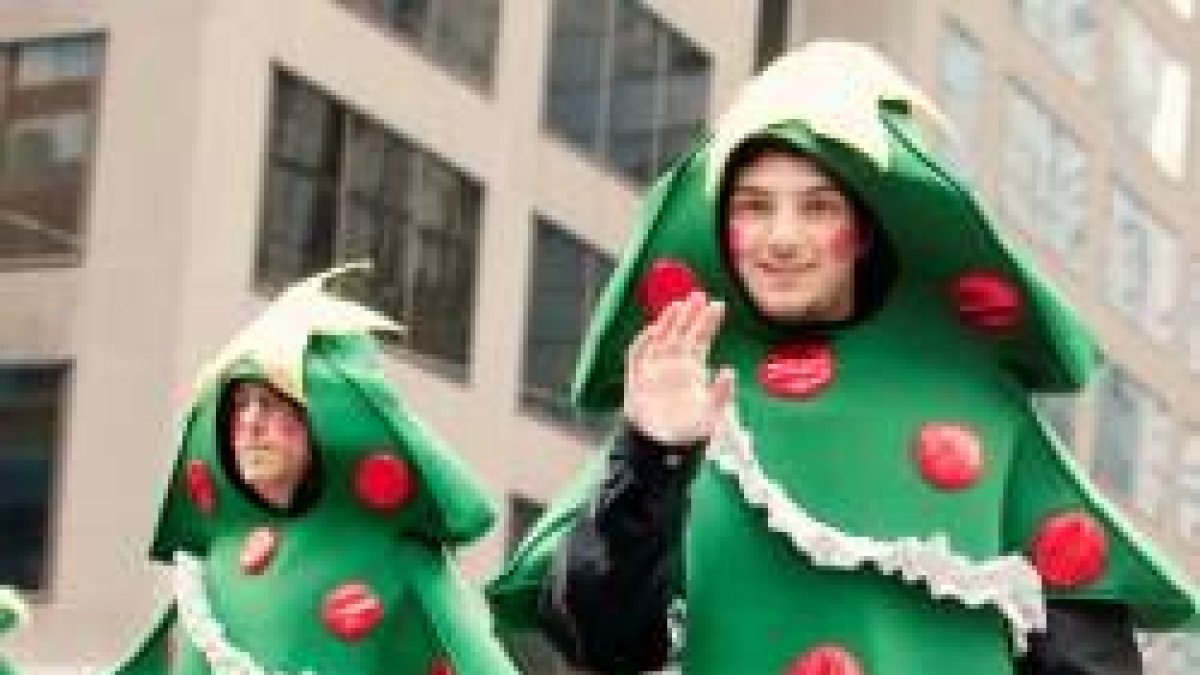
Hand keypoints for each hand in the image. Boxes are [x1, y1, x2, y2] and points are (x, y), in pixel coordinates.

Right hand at [624, 292, 735, 446]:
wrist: (659, 444)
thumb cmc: (687, 429)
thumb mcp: (711, 415)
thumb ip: (721, 394)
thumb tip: (731, 370)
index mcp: (694, 368)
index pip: (702, 338)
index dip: (709, 321)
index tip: (719, 304)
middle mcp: (674, 363)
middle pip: (682, 332)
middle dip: (690, 313)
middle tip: (700, 295)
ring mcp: (655, 367)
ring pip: (661, 337)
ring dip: (668, 321)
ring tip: (678, 305)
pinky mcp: (637, 376)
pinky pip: (638, 355)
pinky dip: (643, 343)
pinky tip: (652, 331)